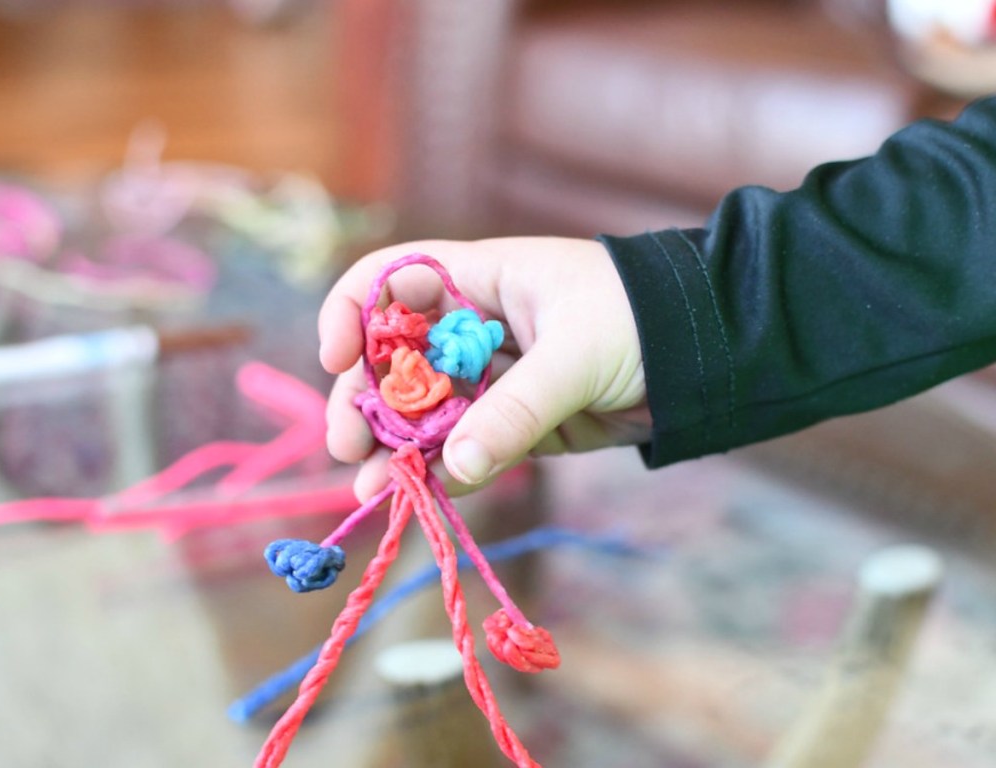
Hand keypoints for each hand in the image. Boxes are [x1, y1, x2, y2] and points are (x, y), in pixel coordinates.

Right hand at [318, 237, 650, 499]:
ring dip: (395, 448)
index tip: (337, 359)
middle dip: (364, 400)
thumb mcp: (573, 355)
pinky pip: (466, 447)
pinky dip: (443, 471)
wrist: (705, 356)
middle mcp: (474, 327)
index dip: (353, 313)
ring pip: (424, 412)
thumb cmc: (639, 320)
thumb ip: (513, 410)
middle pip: (394, 359)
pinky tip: (419, 493)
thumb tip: (451, 466)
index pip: (391, 282)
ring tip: (372, 487)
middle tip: (348, 445)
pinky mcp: (516, 423)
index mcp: (479, 280)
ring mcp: (493, 378)